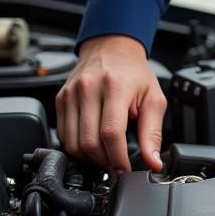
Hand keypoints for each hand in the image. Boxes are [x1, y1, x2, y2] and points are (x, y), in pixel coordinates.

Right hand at [55, 34, 166, 172]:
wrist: (111, 47)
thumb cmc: (133, 72)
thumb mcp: (153, 98)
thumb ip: (153, 132)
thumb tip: (153, 162)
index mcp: (115, 86)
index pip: (111, 133)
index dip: (118, 158)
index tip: (126, 169)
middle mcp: (89, 88)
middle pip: (89, 142)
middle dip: (105, 161)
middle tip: (116, 163)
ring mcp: (71, 93)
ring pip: (73, 143)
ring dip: (89, 158)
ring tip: (105, 155)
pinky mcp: (61, 99)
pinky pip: (63, 135)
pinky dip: (77, 147)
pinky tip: (92, 143)